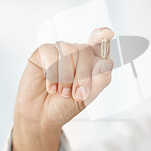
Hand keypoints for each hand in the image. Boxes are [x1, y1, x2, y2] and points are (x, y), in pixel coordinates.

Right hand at [12, 27, 113, 150]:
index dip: (102, 35)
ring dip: (67, 77)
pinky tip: (51, 87)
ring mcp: (59, 51)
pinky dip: (53, 74)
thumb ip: (101, 79)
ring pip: (69, 51)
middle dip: (83, 76)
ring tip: (62, 93)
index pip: (99, 42)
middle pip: (85, 51)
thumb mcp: (88, 96)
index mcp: (90, 61)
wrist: (42, 117)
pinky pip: (52, 54)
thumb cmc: (65, 105)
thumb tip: (106, 62)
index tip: (108, 34)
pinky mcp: (43, 53)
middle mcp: (75, 53)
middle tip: (77, 95)